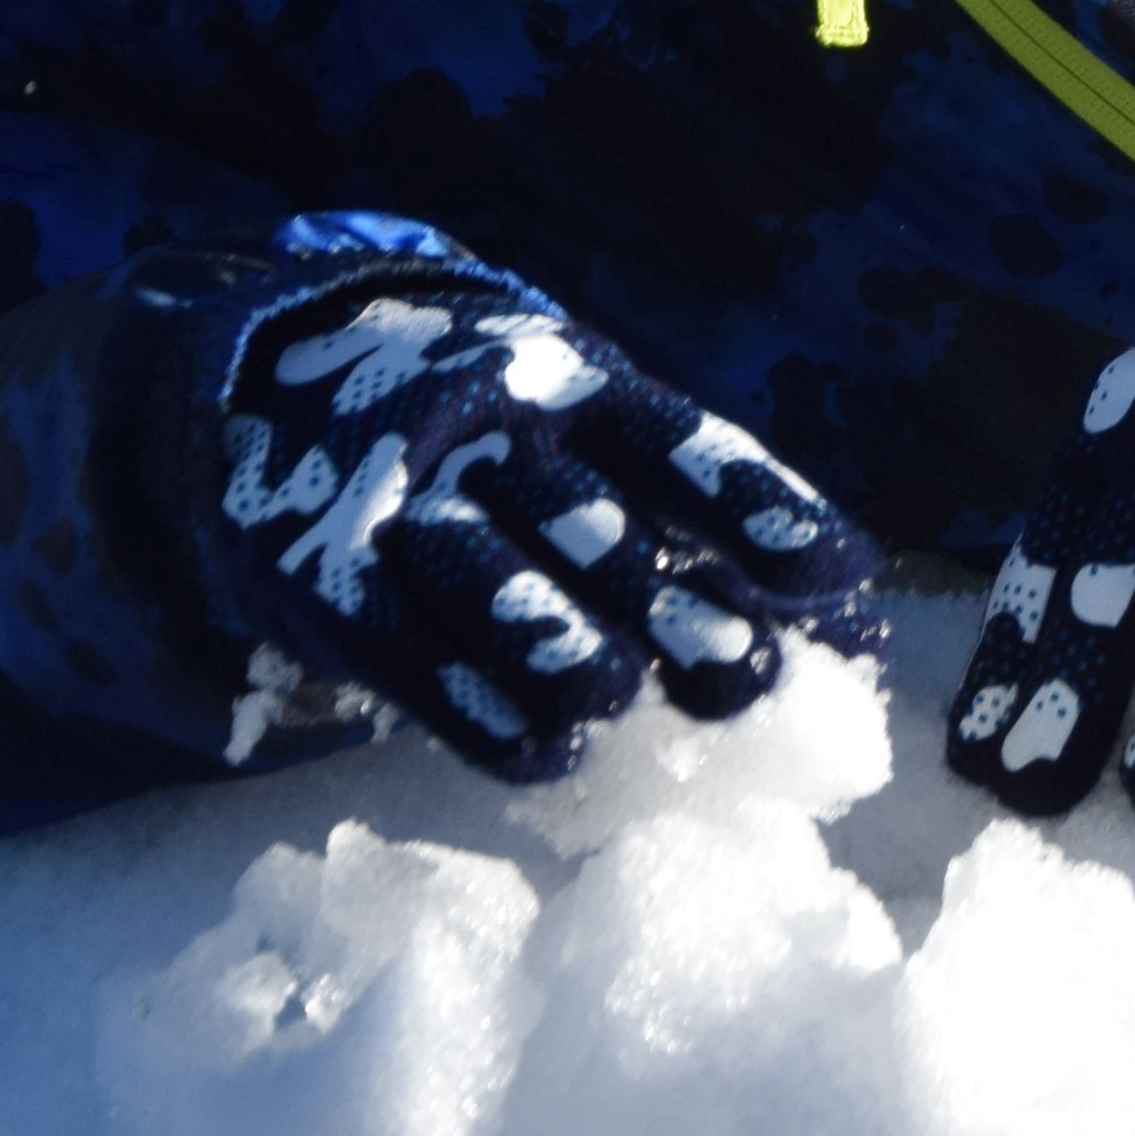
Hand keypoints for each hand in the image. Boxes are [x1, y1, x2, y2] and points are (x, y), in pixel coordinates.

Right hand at [195, 236, 884, 782]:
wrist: (281, 380)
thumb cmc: (499, 439)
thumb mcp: (584, 432)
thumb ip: (699, 519)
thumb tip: (853, 626)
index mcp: (576, 384)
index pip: (681, 443)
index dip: (759, 509)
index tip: (842, 580)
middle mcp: (495, 428)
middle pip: (591, 519)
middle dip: (670, 601)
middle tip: (748, 679)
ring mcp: (407, 496)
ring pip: (488, 573)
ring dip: (557, 644)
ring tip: (619, 702)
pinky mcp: (328, 576)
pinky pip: (404, 643)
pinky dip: (472, 704)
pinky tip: (542, 756)